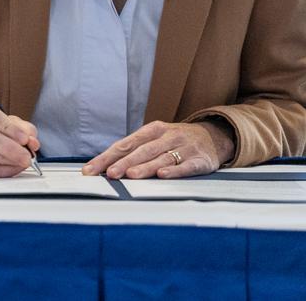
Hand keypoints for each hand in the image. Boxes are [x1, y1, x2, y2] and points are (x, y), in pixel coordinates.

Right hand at [0, 100, 40, 177]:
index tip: (25, 138)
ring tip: (23, 161)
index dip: (9, 128)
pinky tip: (14, 167)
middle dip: (11, 148)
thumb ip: (23, 128)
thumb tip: (32, 142)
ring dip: (9, 160)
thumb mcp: (6, 120)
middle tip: (27, 156)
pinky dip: (4, 170)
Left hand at [82, 120, 234, 179]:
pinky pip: (186, 166)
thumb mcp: (155, 139)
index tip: (91, 170)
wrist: (214, 136)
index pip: (124, 144)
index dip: (106, 157)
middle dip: (124, 163)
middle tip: (110, 174)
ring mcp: (184, 147)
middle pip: (142, 151)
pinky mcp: (201, 160)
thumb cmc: (175, 141)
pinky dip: (175, 171)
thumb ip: (134, 151)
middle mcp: (167, 137)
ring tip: (130, 176)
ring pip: (161, 158)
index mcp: (152, 130)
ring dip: (145, 167)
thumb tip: (105, 166)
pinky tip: (163, 176)